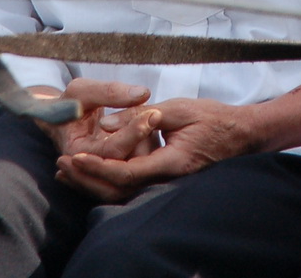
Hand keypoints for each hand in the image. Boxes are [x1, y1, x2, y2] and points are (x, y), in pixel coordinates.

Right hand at [30, 78, 159, 164]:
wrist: (61, 118)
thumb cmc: (68, 103)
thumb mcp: (81, 90)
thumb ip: (109, 92)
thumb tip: (144, 93)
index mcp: (77, 152)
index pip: (112, 150)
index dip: (134, 132)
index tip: (153, 113)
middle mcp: (91, 169)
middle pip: (127, 165)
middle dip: (145, 139)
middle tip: (157, 115)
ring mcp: (105, 171)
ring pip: (136, 169)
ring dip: (148, 144)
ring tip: (153, 118)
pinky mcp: (116, 167)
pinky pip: (137, 164)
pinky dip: (147, 145)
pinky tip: (150, 125)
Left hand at [57, 96, 257, 200]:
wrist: (240, 134)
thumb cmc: (213, 118)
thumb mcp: (180, 108)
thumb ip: (144, 115)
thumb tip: (109, 123)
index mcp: (171, 163)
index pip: (127, 172)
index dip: (99, 166)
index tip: (75, 156)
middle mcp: (166, 179)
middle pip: (118, 189)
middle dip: (87, 180)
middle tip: (60, 166)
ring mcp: (164, 182)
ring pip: (122, 191)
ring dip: (92, 181)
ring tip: (65, 171)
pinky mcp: (162, 178)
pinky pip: (130, 184)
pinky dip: (106, 178)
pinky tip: (89, 169)